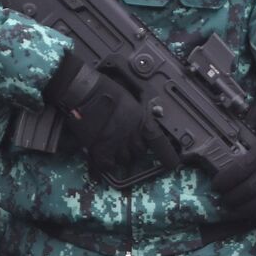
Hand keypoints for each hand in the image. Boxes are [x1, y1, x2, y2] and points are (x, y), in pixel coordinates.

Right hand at [45, 60, 177, 173]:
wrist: (86, 91)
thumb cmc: (104, 90)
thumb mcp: (128, 100)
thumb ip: (133, 114)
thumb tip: (133, 121)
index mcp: (140, 118)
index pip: (155, 137)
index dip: (162, 149)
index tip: (169, 160)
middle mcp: (132, 132)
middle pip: (140, 151)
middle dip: (134, 150)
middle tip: (126, 147)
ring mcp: (117, 141)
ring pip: (125, 159)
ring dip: (120, 157)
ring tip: (113, 152)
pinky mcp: (101, 148)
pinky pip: (107, 165)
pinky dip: (106, 165)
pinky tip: (104, 160)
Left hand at [213, 98, 255, 224]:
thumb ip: (250, 134)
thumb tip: (232, 137)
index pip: (237, 172)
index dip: (223, 182)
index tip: (217, 185)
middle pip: (246, 192)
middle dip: (230, 199)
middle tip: (223, 199)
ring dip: (244, 211)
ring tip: (235, 210)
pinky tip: (255, 217)